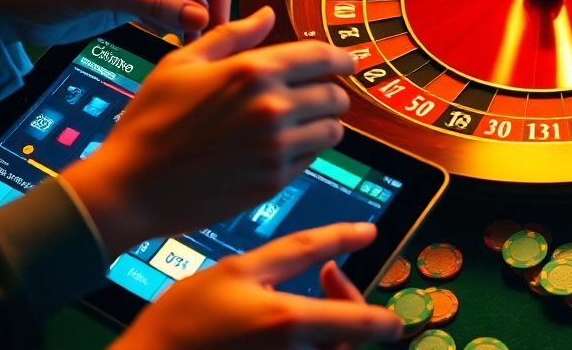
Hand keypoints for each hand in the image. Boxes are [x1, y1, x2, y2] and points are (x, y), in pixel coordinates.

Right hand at [60, 8, 354, 255]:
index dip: (341, 57)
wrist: (129, 186)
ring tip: (303, 123)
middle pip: (335, 95)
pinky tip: (280, 147)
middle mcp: (272, 107)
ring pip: (332, 130)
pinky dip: (306, 151)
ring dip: (324, 123)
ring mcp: (276, 147)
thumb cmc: (149, 120)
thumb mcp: (181, 64)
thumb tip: (266, 15)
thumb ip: (232, 36)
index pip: (321, 56)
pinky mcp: (273, 181)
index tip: (349, 61)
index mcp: (252, 71)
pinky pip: (312, 159)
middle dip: (331, 92)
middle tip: (317, 96)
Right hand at [111, 224, 401, 349]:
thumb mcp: (241, 268)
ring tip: (297, 301)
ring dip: (328, 329)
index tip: (389, 314)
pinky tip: (276, 330)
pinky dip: (305, 346)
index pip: (367, 326)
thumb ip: (305, 249)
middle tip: (328, 277)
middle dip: (350, 308)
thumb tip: (363, 234)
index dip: (386, 319)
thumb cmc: (183, 317)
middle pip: (351, 343)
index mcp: (290, 323)